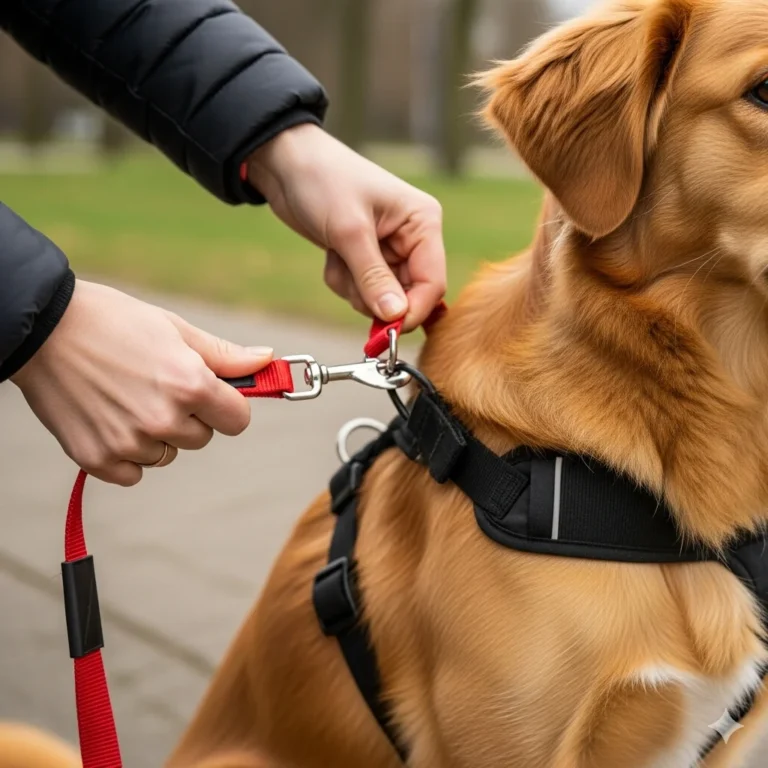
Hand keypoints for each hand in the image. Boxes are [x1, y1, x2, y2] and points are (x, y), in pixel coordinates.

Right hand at [11, 280, 272, 485]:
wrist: (41, 329)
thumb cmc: (112, 322)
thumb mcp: (175, 329)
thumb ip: (225, 356)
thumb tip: (268, 362)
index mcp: (190, 385)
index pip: (239, 420)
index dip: (228, 406)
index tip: (212, 395)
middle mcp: (164, 419)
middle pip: (203, 438)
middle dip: (190, 416)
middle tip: (156, 386)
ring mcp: (129, 443)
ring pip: (167, 454)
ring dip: (157, 435)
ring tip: (126, 397)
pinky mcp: (98, 460)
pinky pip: (134, 473)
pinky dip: (127, 454)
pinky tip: (110, 419)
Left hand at [247, 124, 446, 331]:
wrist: (285, 163)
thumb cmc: (322, 180)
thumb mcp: (349, 232)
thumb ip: (373, 278)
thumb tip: (396, 317)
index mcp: (423, 222)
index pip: (432, 282)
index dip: (412, 311)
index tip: (385, 330)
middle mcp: (413, 238)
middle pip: (408, 295)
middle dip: (373, 296)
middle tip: (348, 281)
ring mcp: (390, 250)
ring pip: (381, 297)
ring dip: (354, 288)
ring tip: (337, 256)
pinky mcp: (367, 257)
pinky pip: (362, 290)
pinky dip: (343, 280)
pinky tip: (332, 254)